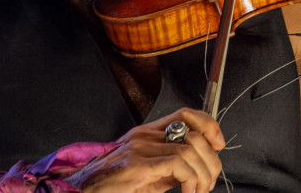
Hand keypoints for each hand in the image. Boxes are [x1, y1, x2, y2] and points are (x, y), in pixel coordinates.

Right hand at [72, 108, 225, 192]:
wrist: (82, 190)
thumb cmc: (111, 186)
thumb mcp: (146, 174)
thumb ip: (169, 168)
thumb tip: (196, 171)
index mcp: (147, 134)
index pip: (186, 114)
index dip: (209, 125)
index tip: (218, 145)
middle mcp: (144, 136)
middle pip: (194, 133)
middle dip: (211, 161)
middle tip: (208, 183)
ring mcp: (140, 148)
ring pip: (190, 150)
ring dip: (202, 175)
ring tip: (198, 191)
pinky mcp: (137, 164)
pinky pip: (177, 164)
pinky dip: (190, 181)